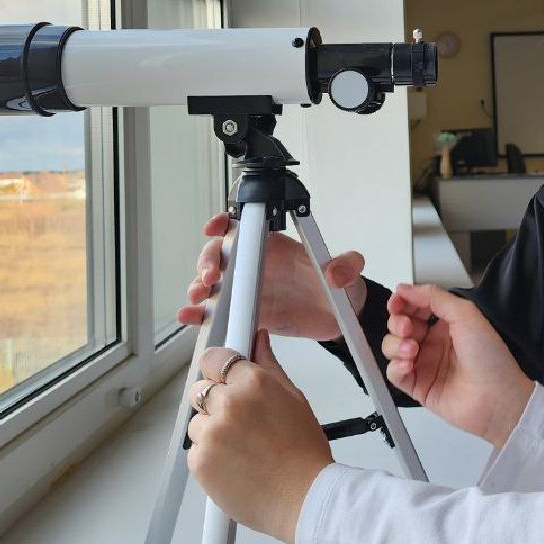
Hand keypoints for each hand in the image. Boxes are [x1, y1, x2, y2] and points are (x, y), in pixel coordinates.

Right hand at [178, 212, 366, 340]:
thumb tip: (335, 272)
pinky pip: (219, 311)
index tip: (214, 228)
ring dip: (200, 287)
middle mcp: (257, 265)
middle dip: (208, 261)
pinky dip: (202, 313)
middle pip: (220, 254)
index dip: (226, 223)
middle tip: (210, 277)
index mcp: (277, 246)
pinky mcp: (247, 313)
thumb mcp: (350, 273)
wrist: (339, 320)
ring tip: (199, 297)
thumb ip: (347, 266)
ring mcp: (249, 289)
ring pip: (214, 282)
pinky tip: (193, 316)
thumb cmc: (340, 289)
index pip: (245, 226)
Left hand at [186, 332, 332, 543]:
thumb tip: (258, 340)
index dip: (219, 369)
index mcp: (253, 383)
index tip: (222, 377)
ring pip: (196, 423)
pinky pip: (194, 451)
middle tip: (239, 421)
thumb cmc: (304, 453)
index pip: (215, 358)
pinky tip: (234, 464)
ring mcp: (211, 433)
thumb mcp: (294, 399)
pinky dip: (209, 457)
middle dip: (214, 401)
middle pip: (200, 389)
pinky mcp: (199, 461)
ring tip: (241, 449)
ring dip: (211, 431)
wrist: (303, 499)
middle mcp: (228, 404)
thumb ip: (269, 366)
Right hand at [383, 284, 533, 448]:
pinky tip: (408, 364)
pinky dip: (395, 366)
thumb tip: (405, 288)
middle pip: (399, 325)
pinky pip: (393, 373)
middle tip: (407, 328)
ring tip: (412, 350)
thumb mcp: (466, 315)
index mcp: (446, 323)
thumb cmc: (490, 358)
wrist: (497, 398)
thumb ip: (434, 297)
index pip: (414, 306)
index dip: (402, 302)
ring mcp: (425, 364)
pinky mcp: (418, 386)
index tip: (395, 303)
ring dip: (395, 345)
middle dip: (397, 323)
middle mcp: (433, 342)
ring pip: (392, 347)